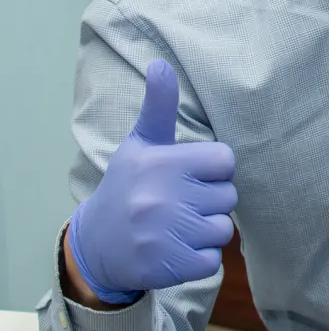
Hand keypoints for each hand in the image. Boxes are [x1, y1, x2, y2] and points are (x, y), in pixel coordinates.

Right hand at [67, 61, 237, 303]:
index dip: (213, 169)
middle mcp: (162, 198)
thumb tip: (161, 64)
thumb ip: (158, 106)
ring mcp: (165, 235)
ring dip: (206, 230)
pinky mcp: (170, 266)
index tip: (189, 175)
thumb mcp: (141, 143)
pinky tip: (174, 248)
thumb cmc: (129, 186)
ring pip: (224, 229)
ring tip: (177, 225)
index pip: (225, 161)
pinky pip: (213, 261)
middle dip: (210, 201)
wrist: (97, 243)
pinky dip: (200, 258)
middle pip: (228, 197)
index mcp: (162, 163)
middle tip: (180, 203)